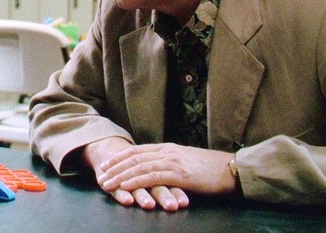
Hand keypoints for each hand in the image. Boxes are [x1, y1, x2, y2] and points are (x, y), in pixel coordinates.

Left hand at [88, 140, 237, 210]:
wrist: (234, 170)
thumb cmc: (213, 169)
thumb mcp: (188, 162)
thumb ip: (172, 163)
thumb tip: (159, 169)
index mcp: (169, 148)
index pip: (138, 151)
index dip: (120, 157)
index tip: (107, 164)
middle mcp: (167, 152)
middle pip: (134, 157)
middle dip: (115, 167)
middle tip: (101, 175)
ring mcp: (172, 162)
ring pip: (139, 167)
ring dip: (120, 176)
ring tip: (106, 183)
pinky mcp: (179, 174)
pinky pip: (151, 177)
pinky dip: (135, 181)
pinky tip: (124, 186)